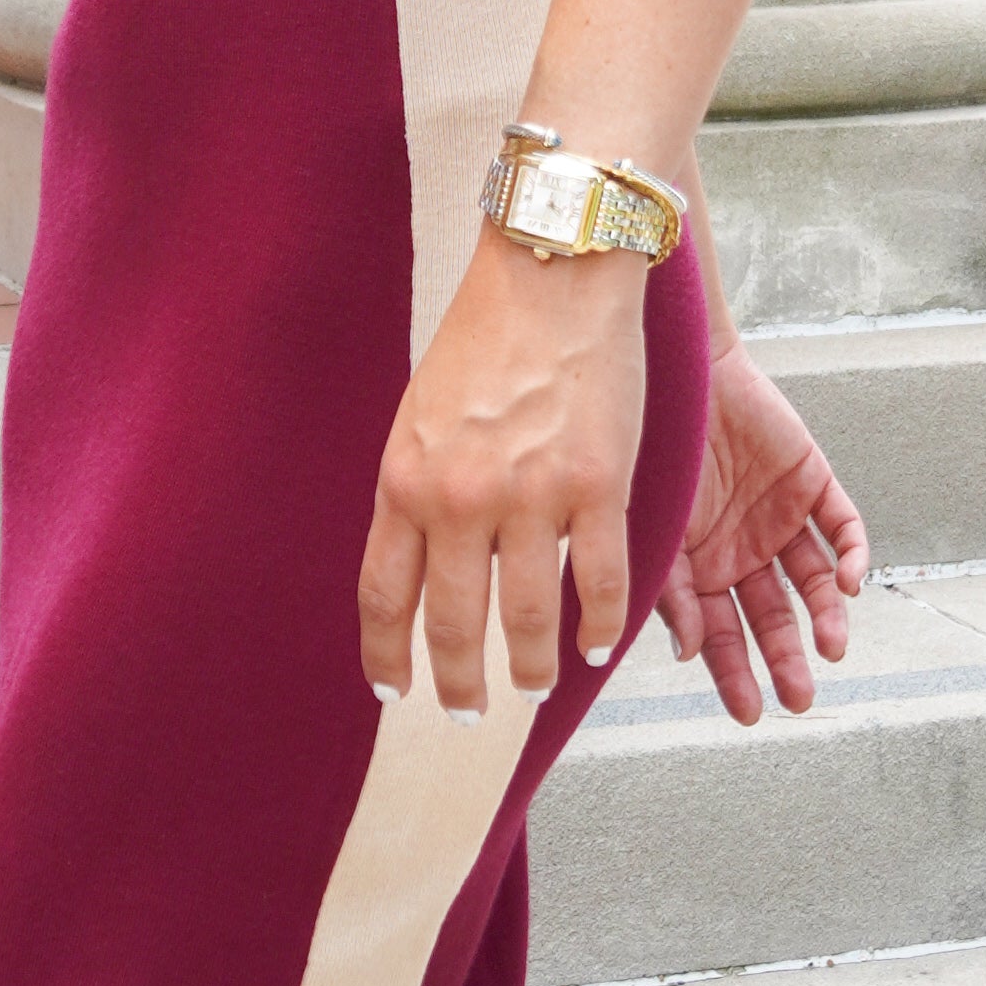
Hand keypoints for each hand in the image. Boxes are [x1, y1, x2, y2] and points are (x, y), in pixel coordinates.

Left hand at [359, 234, 647, 715]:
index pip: (384, 596)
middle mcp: (461, 498)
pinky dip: (601, 627)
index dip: (388, 657)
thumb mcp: (420, 414)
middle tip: (468, 713)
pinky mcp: (599, 485)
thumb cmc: (486, 335)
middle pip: (453, 623)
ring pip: (526, 618)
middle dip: (460, 684)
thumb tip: (427, 564)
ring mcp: (532, 496)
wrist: (553, 271)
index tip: (395, 692)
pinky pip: (599, 582)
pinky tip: (599, 648)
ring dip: (531, 667)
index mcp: (405, 479)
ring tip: (535, 686)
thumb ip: (419, 490)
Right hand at [657, 348, 867, 725]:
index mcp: (697, 566)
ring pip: (814, 582)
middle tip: (799, 698)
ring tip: (832, 647)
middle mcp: (741, 549)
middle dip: (786, 660)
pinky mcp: (811, 481)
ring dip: (826, 616)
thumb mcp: (649, 531)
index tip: (750, 712)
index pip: (721, 635)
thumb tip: (690, 653)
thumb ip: (667, 593)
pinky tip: (851, 585)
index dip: (735, 675)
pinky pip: (841, 527)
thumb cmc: (651, 449)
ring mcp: (778, 517)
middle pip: (772, 617)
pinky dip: (852, 556)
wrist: (676, 372)